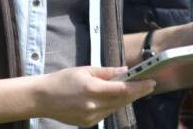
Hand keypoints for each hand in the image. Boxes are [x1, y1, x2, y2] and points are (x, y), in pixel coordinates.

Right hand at [37, 65, 153, 126]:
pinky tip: (120, 98)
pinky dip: (114, 105)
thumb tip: (126, 71)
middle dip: (138, 92)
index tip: (151, 81)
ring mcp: (90, 117)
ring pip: (116, 108)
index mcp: (92, 89)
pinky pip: (106, 113)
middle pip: (123, 100)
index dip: (139, 86)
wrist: (42, 98)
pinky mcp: (87, 123)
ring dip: (128, 99)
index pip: (123, 89)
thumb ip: (108, 71)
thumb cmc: (62, 80)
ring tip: (138, 90)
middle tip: (150, 85)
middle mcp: (93, 105)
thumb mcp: (85, 69)